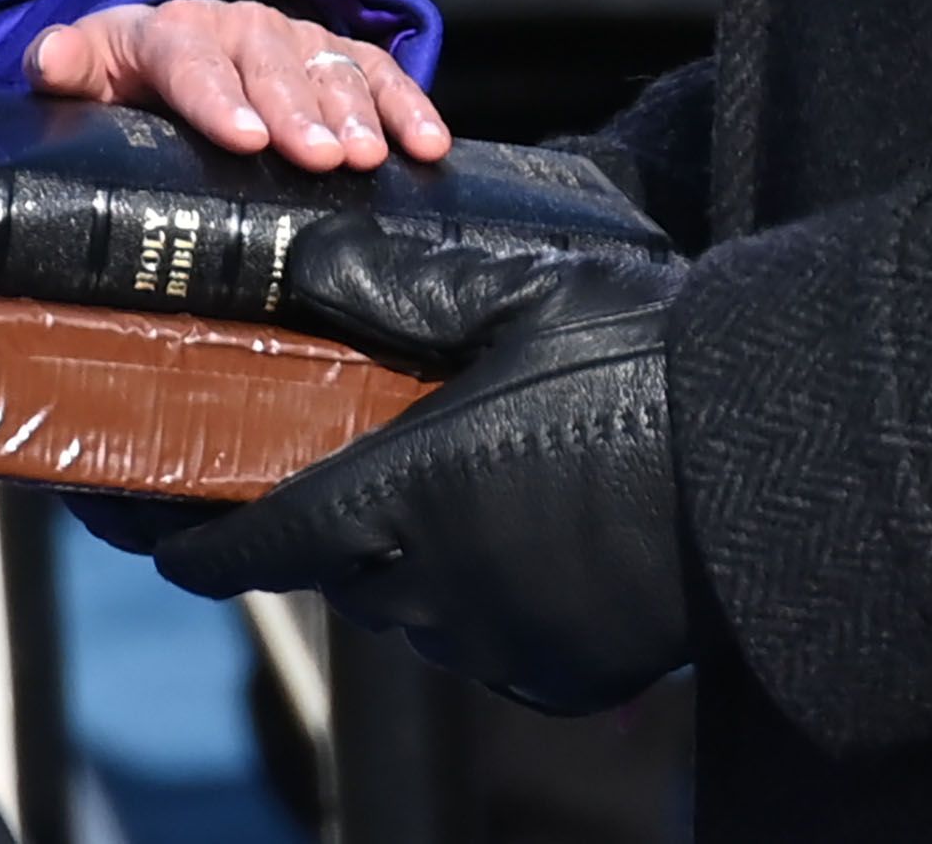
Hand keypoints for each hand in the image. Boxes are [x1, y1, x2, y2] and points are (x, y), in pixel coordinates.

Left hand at [27, 0, 447, 170]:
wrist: (172, 42)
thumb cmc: (130, 74)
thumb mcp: (89, 67)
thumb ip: (66, 68)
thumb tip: (48, 62)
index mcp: (172, 31)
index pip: (192, 60)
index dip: (219, 100)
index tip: (245, 139)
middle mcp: (240, 27)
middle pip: (271, 67)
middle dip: (297, 112)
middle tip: (321, 159)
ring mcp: (295, 39)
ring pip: (330, 68)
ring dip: (355, 112)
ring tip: (369, 157)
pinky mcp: (337, 55)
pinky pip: (379, 73)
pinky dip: (408, 105)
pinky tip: (429, 147)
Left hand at [151, 198, 690, 714]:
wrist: (774, 458)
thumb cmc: (642, 360)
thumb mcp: (511, 292)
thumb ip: (390, 284)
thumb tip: (295, 257)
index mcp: (399, 497)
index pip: (250, 546)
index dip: (192, 544)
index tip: (157, 534)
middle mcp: (433, 590)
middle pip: (334, 570)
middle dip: (321, 525)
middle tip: (328, 461)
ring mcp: (500, 641)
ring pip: (409, 610)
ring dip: (404, 561)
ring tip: (439, 485)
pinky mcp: (560, 674)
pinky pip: (487, 643)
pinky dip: (480, 599)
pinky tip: (513, 531)